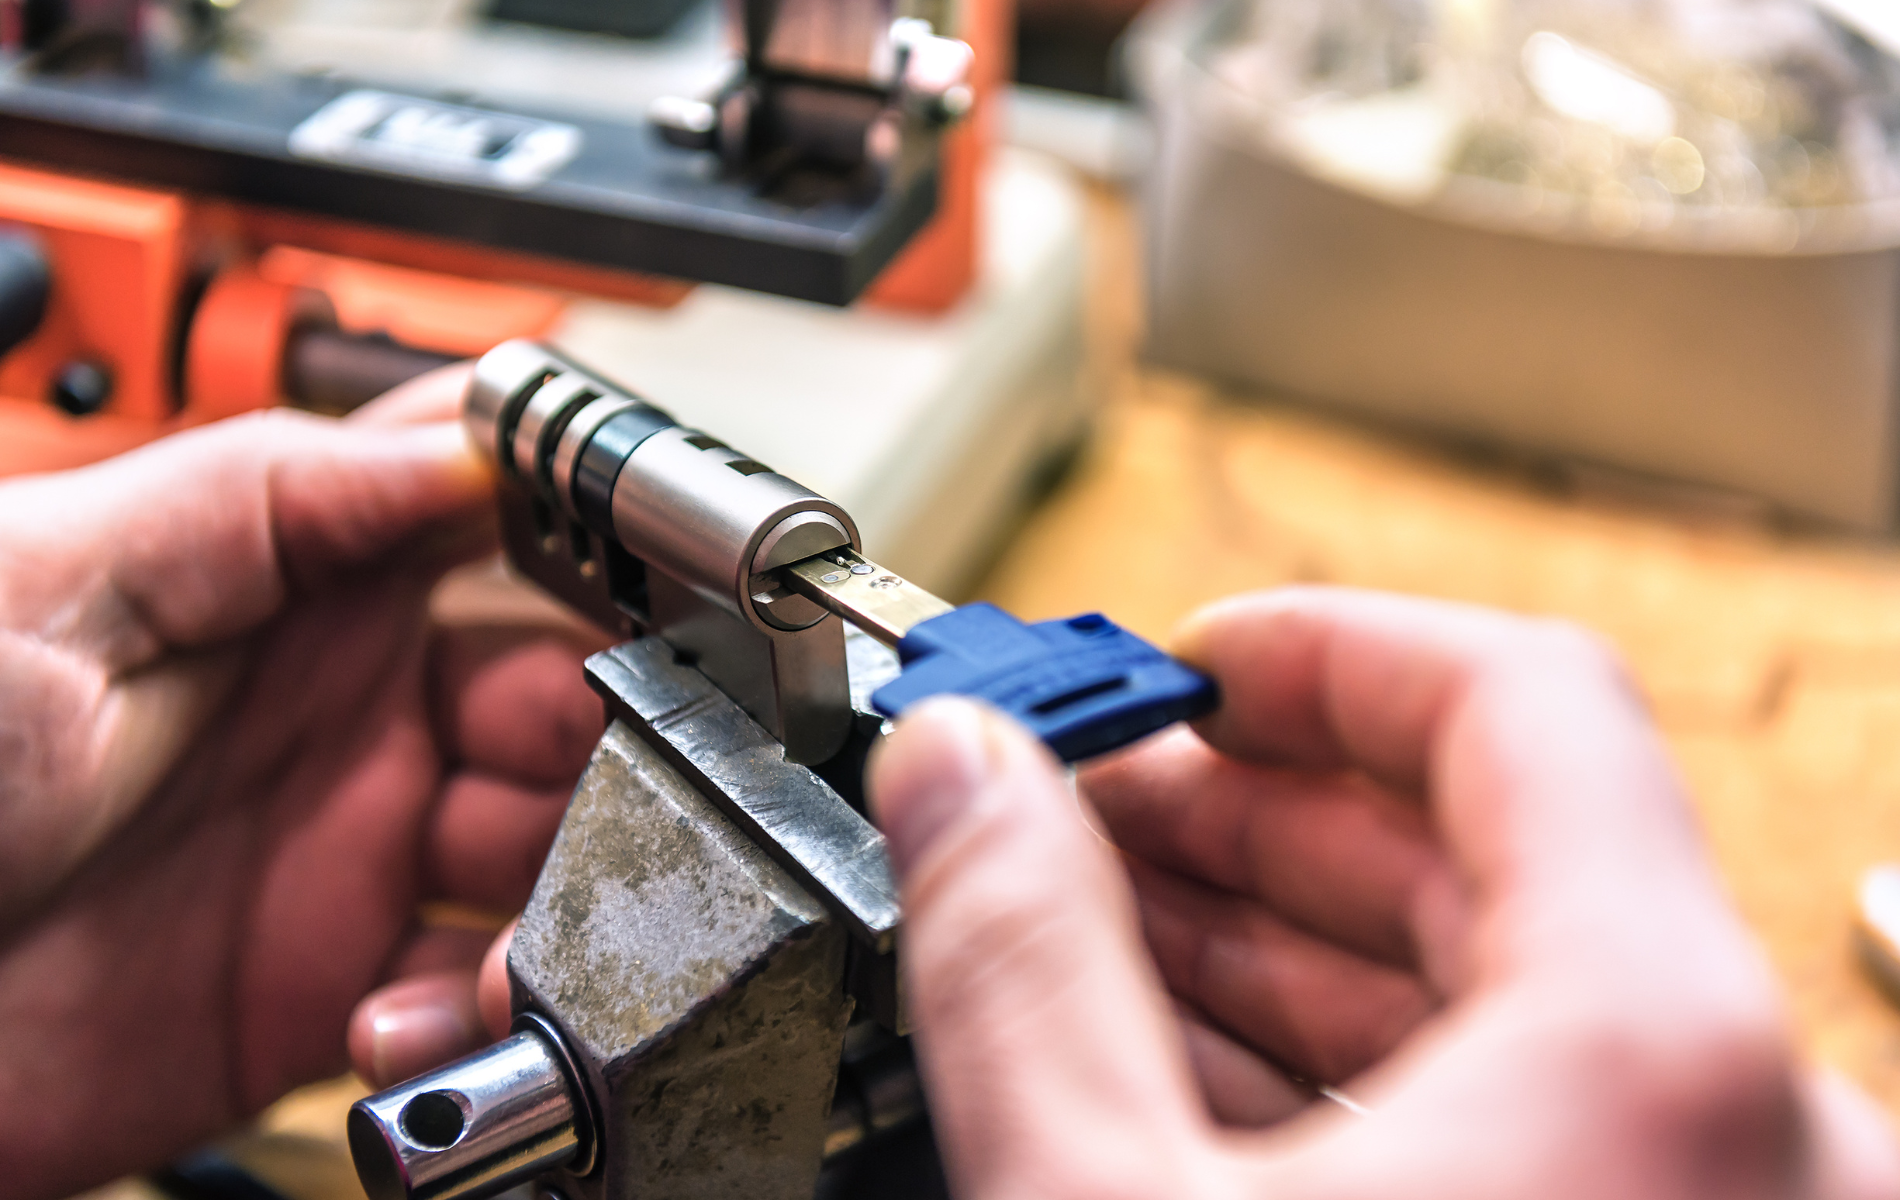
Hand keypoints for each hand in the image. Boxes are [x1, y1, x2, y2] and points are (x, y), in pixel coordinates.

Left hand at [0, 371, 604, 1199]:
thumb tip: (454, 444)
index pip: (497, 535)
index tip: (667, 598)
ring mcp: (345, 851)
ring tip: (516, 927)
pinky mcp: (326, 986)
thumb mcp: (56, 579)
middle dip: (617, 740)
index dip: (599, 555)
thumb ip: (267, 501)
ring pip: (549, 850)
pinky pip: (473, 991)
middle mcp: (344, 713)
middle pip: (566, 701)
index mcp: (294, 585)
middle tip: (617, 784)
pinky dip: (483, 1009)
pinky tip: (403, 1016)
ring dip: (573, 885)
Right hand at [868, 588, 1899, 1199]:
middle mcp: (1750, 1121)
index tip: (1179, 658)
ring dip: (1284, 944)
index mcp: (1663, 1054)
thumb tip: (956, 773)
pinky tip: (1184, 1065)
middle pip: (1494, 845)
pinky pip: (1521, 1117)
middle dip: (1256, 810)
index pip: (1512, 700)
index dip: (1316, 648)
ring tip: (1103, 923)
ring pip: (1503, 997)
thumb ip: (1020, 964)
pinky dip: (1351, 1072)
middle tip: (1088, 796)